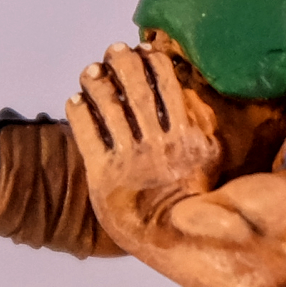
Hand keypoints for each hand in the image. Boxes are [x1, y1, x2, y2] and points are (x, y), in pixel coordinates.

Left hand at [64, 43, 220, 244]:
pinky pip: (85, 133)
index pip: (165, 83)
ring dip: (96, 81)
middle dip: (121, 62)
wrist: (169, 237)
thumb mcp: (210, 158)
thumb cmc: (191, 196)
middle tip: (113, 51)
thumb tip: (186, 90)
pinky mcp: (102, 173)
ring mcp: (128, 158)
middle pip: (134, 87)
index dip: (150, 59)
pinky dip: (79, 111)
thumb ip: (202, 122)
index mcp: (185, 135)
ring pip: (107, 105)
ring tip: (91, 72)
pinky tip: (75, 101)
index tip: (141, 49)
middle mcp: (156, 143)